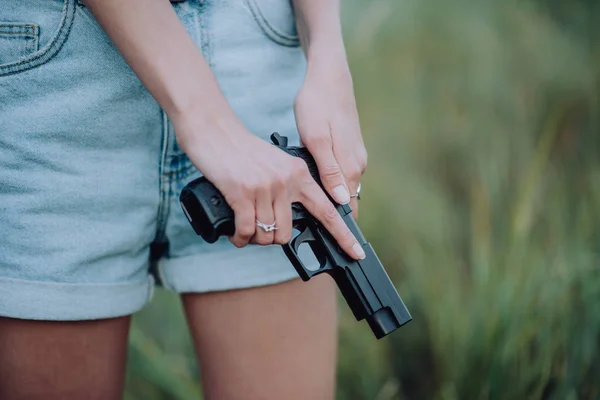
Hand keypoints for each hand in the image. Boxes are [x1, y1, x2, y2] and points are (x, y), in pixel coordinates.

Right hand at [174, 109, 365, 259]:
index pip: (329, 210)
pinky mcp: (242, 192)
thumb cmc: (243, 151)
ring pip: (267, 234)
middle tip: (258, 229)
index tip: (356, 252)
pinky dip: (240, 238)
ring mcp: (265, 186)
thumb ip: (290, 187)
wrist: (215, 131)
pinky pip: (247, 230)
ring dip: (254, 239)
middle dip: (271, 238)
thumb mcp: (277, 163)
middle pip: (287, 233)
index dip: (344, 235)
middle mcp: (286, 181)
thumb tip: (291, 221)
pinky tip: (236, 234)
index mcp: (300, 174)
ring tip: (244, 230)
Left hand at [294, 59, 366, 218]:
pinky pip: (341, 175)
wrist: (329, 75)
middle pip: (347, 202)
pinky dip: (330, 186)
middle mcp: (356, 165)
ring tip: (311, 216)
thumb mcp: (317, 139)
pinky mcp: (348, 148)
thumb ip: (330, 172)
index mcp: (349, 167)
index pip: (349, 209)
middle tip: (314, 234)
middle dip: (333, 219)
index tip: (332, 245)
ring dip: (330, 202)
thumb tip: (342, 201)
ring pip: (343, 189)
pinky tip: (315, 186)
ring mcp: (354, 155)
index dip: (340, 228)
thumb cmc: (318, 105)